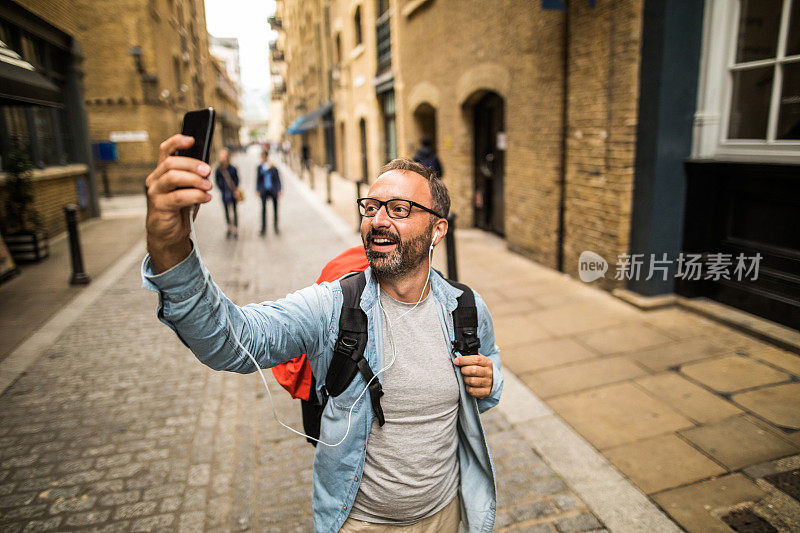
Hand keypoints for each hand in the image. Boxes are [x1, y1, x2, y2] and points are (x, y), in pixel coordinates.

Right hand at [145, 135, 212, 272]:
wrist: (170, 235)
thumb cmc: (180, 210)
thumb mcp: (188, 190)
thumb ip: (193, 178)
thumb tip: (206, 168)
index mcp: (162, 172)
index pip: (165, 151)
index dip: (177, 142)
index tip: (192, 139)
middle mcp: (155, 180)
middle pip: (171, 162)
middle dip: (192, 164)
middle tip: (208, 171)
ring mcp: (155, 193)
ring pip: (173, 177)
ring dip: (195, 180)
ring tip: (208, 186)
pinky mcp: (159, 206)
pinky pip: (178, 196)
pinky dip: (196, 195)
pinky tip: (206, 198)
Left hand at [453, 354, 492, 398]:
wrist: (492, 381)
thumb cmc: (481, 369)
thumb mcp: (480, 360)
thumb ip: (471, 356)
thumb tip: (459, 354)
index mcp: (487, 363)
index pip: (476, 359)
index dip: (464, 359)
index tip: (456, 361)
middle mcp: (489, 372)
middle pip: (473, 370)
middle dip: (464, 370)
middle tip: (462, 370)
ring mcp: (488, 383)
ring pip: (472, 381)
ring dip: (465, 379)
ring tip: (466, 377)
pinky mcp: (485, 392)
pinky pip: (472, 390)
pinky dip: (467, 388)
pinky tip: (468, 385)